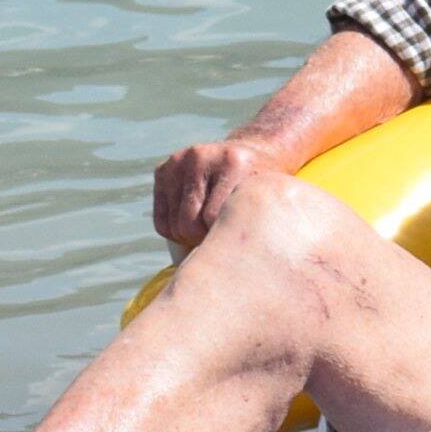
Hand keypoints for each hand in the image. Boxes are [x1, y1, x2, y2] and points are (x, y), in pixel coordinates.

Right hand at [151, 135, 292, 251]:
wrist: (252, 152)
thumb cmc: (262, 188)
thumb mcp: (269, 201)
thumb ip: (257, 227)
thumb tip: (235, 280)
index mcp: (233, 162)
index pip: (214, 219)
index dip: (224, 239)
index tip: (238, 246)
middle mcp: (201, 157)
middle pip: (190, 224)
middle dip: (205, 240)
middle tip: (224, 242)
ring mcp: (179, 161)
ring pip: (175, 226)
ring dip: (191, 239)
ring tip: (211, 236)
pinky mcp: (162, 170)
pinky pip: (161, 222)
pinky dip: (176, 233)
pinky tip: (195, 227)